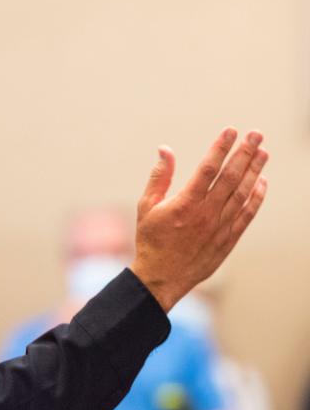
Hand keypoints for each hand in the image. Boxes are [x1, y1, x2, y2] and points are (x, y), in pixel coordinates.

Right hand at [131, 127, 267, 310]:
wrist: (161, 278)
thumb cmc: (151, 241)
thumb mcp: (146, 207)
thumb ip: (158, 177)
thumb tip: (165, 150)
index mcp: (185, 203)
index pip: (208, 168)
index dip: (221, 147)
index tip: (231, 130)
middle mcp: (206, 213)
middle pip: (231, 177)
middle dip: (245, 153)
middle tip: (256, 135)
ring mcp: (220, 226)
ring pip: (243, 193)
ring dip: (255, 171)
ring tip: (263, 153)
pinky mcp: (228, 239)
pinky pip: (247, 214)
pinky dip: (256, 197)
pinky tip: (261, 183)